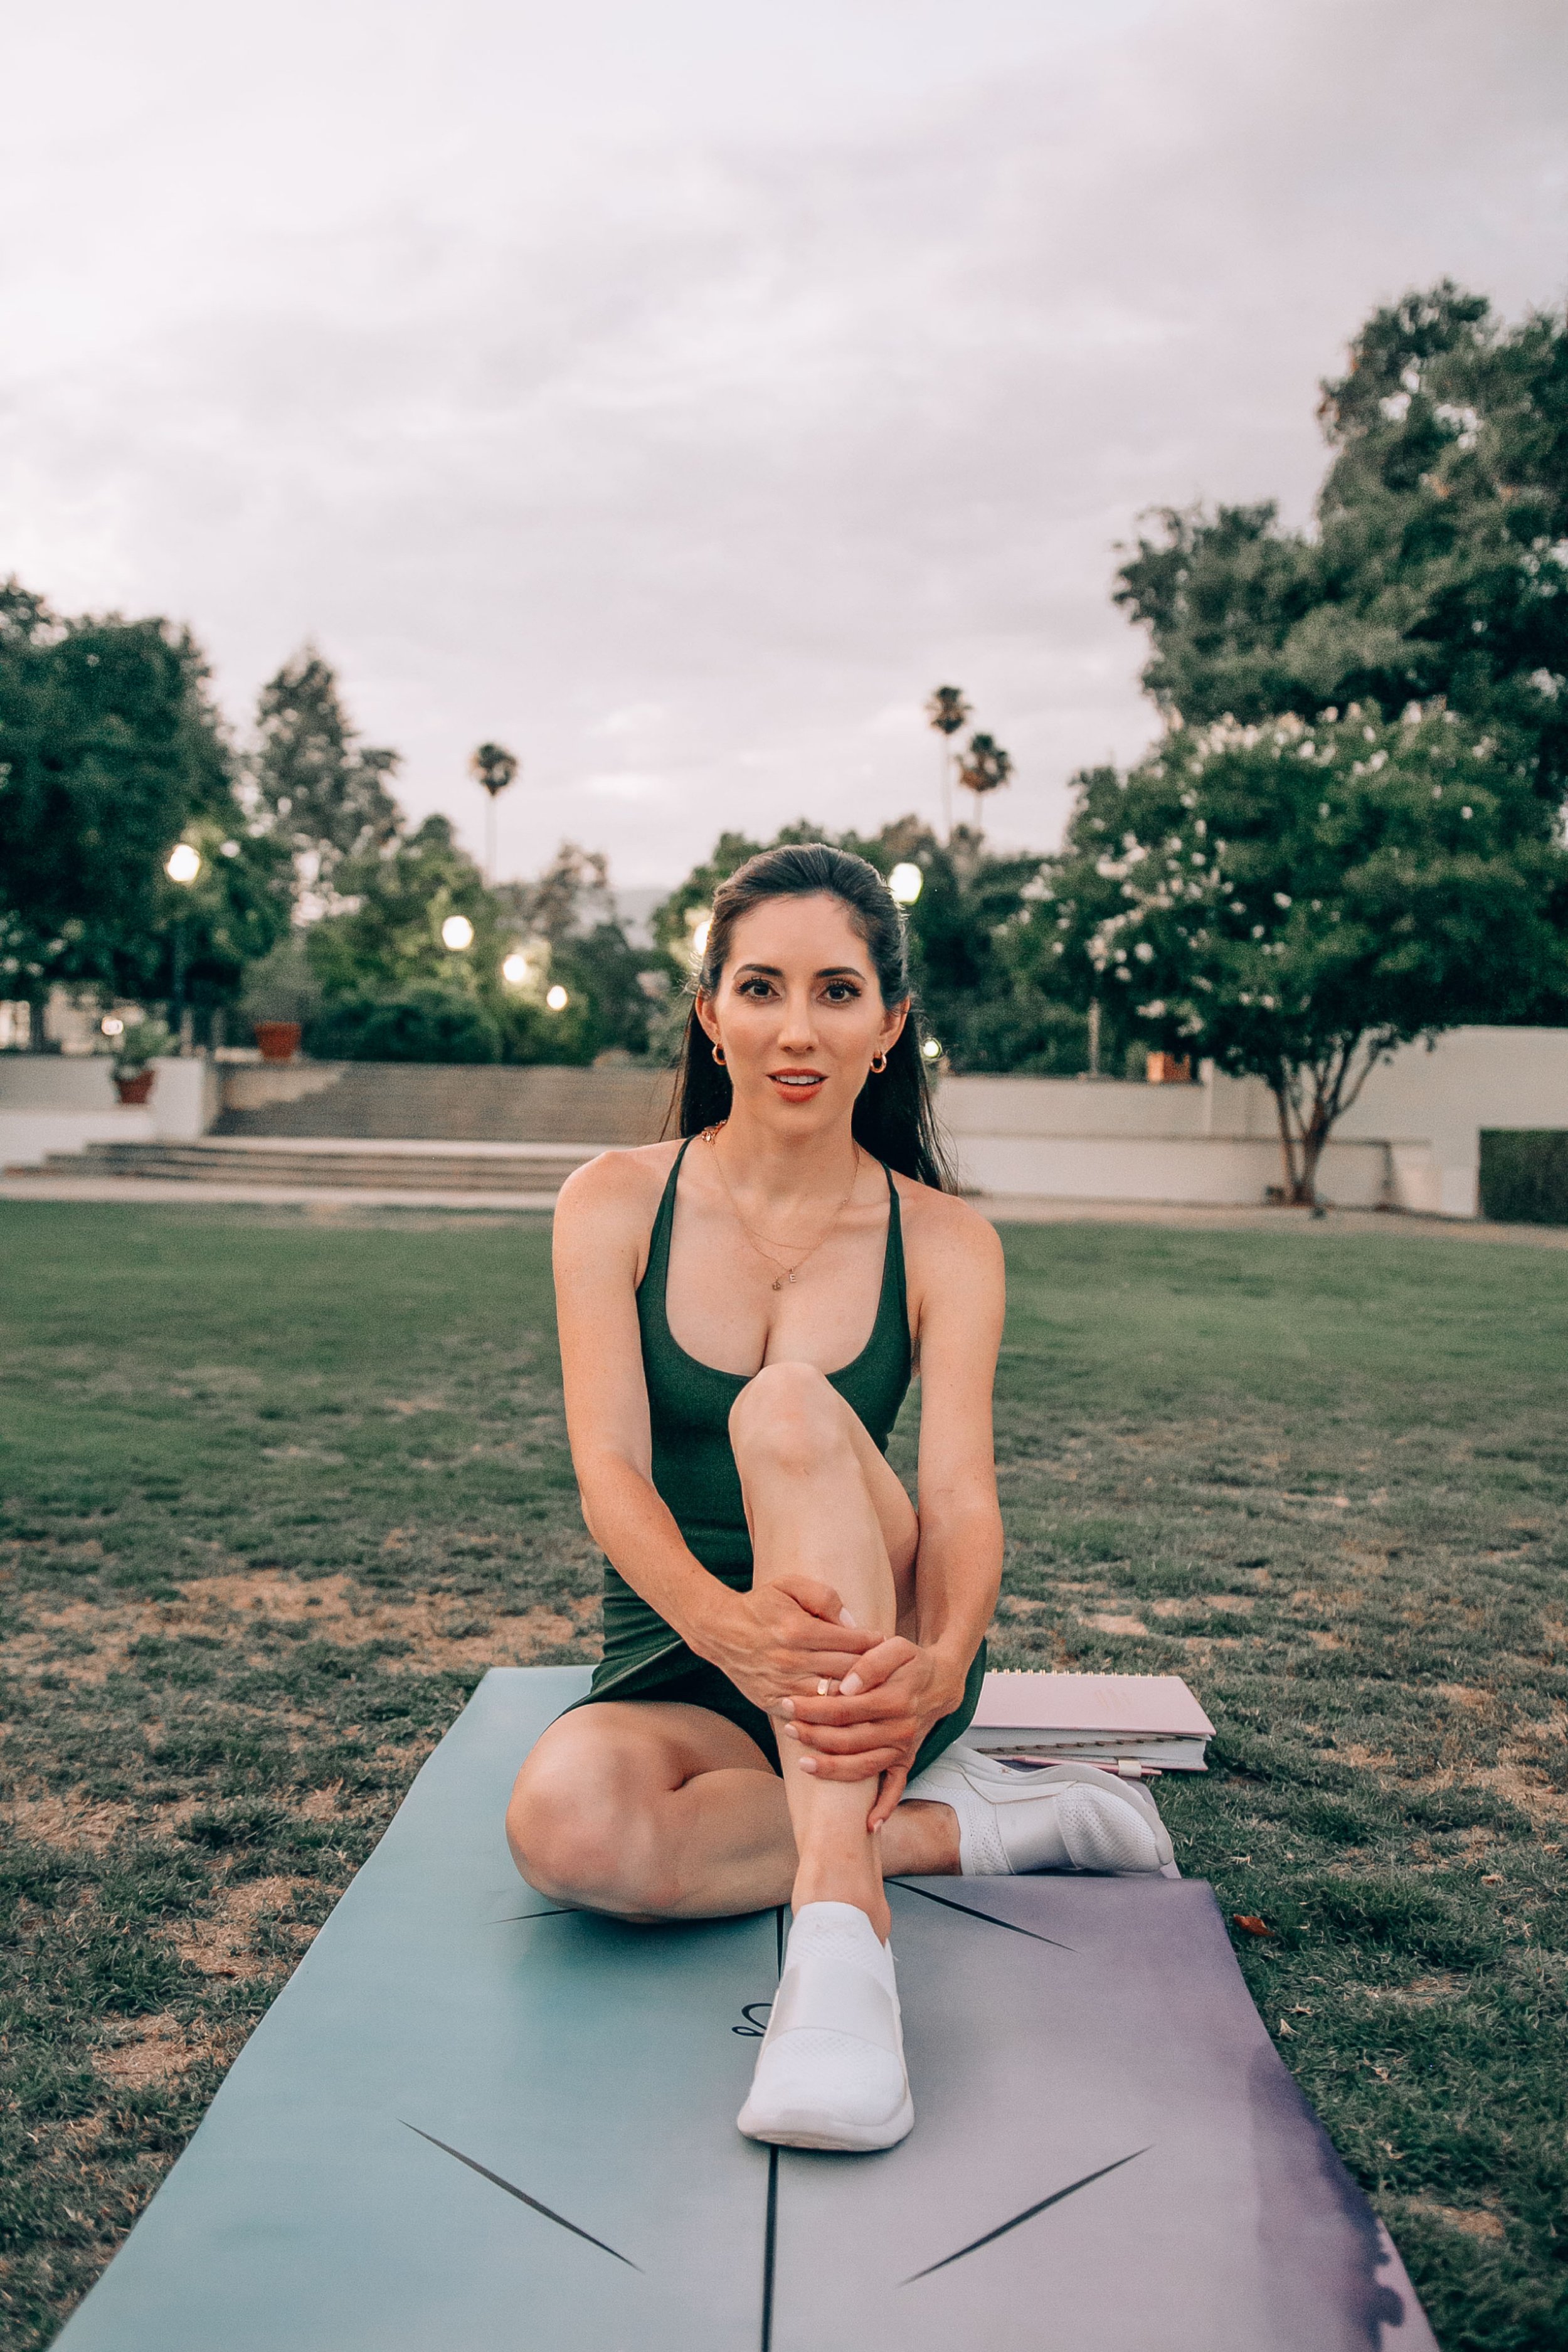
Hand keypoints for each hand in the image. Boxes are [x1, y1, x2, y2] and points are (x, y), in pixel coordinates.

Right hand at [694, 1570, 878, 1715]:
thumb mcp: (790, 1585)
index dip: (874, 1643)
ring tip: (873, 1690)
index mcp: (797, 1629)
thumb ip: (824, 1597)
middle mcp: (790, 1660)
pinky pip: (810, 1715)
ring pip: (833, 1698)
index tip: (886, 1643)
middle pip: (847, 1672)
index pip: (851, 1642)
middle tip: (889, 1670)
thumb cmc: (762, 1605)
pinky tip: (845, 1708)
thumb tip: (852, 1623)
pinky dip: (829, 1714)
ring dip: (855, 1696)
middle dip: (872, 1671)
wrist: (720, 1631)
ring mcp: (781, 1685)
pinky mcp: (772, 1702)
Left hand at [779, 1639, 965, 1829]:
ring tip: (803, 1764)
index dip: (814, 1709)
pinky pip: (896, 1788)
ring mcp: (903, 1747)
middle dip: (813, 1736)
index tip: (787, 1704)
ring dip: (832, 1769)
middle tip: (788, 1729)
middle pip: (849, 1739)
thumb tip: (847, 1686)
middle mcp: (900, 1728)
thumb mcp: (895, 1647)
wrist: (940, 1681)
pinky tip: (868, 1825)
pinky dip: (885, 1808)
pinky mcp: (906, 1760)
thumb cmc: (909, 1661)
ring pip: (864, 1767)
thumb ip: (871, 1662)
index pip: (844, 1709)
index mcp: (895, 1698)